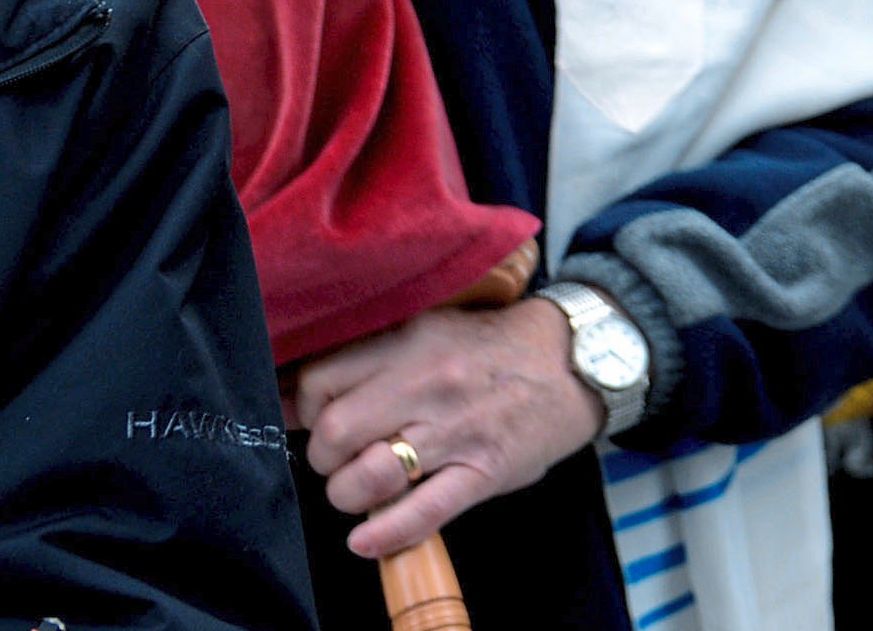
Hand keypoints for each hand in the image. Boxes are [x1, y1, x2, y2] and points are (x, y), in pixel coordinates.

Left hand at [289, 299, 606, 558]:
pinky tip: (367, 540)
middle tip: (339, 463)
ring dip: (349, 495)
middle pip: (336, 433)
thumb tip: (297, 398)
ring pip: (370, 475)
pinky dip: (387, 533)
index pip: (321, 381)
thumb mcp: (432, 332)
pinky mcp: (485, 469)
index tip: (317, 422)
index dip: (307, 410)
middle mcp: (429, 382)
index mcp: (411, 342)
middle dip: (325, 460)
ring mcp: (458, 429)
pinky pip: (424, 511)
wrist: (575, 359)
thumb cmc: (493, 351)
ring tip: (360, 493)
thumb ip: (374, 360)